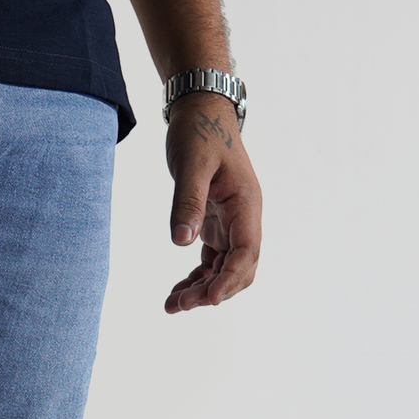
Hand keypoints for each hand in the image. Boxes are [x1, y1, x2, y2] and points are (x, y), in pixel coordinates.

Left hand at [162, 92, 261, 311]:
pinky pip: (211, 262)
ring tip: (171, 306)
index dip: (230, 279)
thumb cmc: (199, 133)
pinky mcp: (215, 225)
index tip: (209, 299)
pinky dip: (196, 279)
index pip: (247, 252)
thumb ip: (187, 202)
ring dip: (202, 290)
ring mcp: (231, 224)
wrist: (200, 112)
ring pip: (224, 270)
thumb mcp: (191, 165)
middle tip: (179, 305)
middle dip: (212, 291)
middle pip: (238, 269)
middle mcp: (243, 218)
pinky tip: (176, 291)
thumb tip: (182, 242)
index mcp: (246, 204)